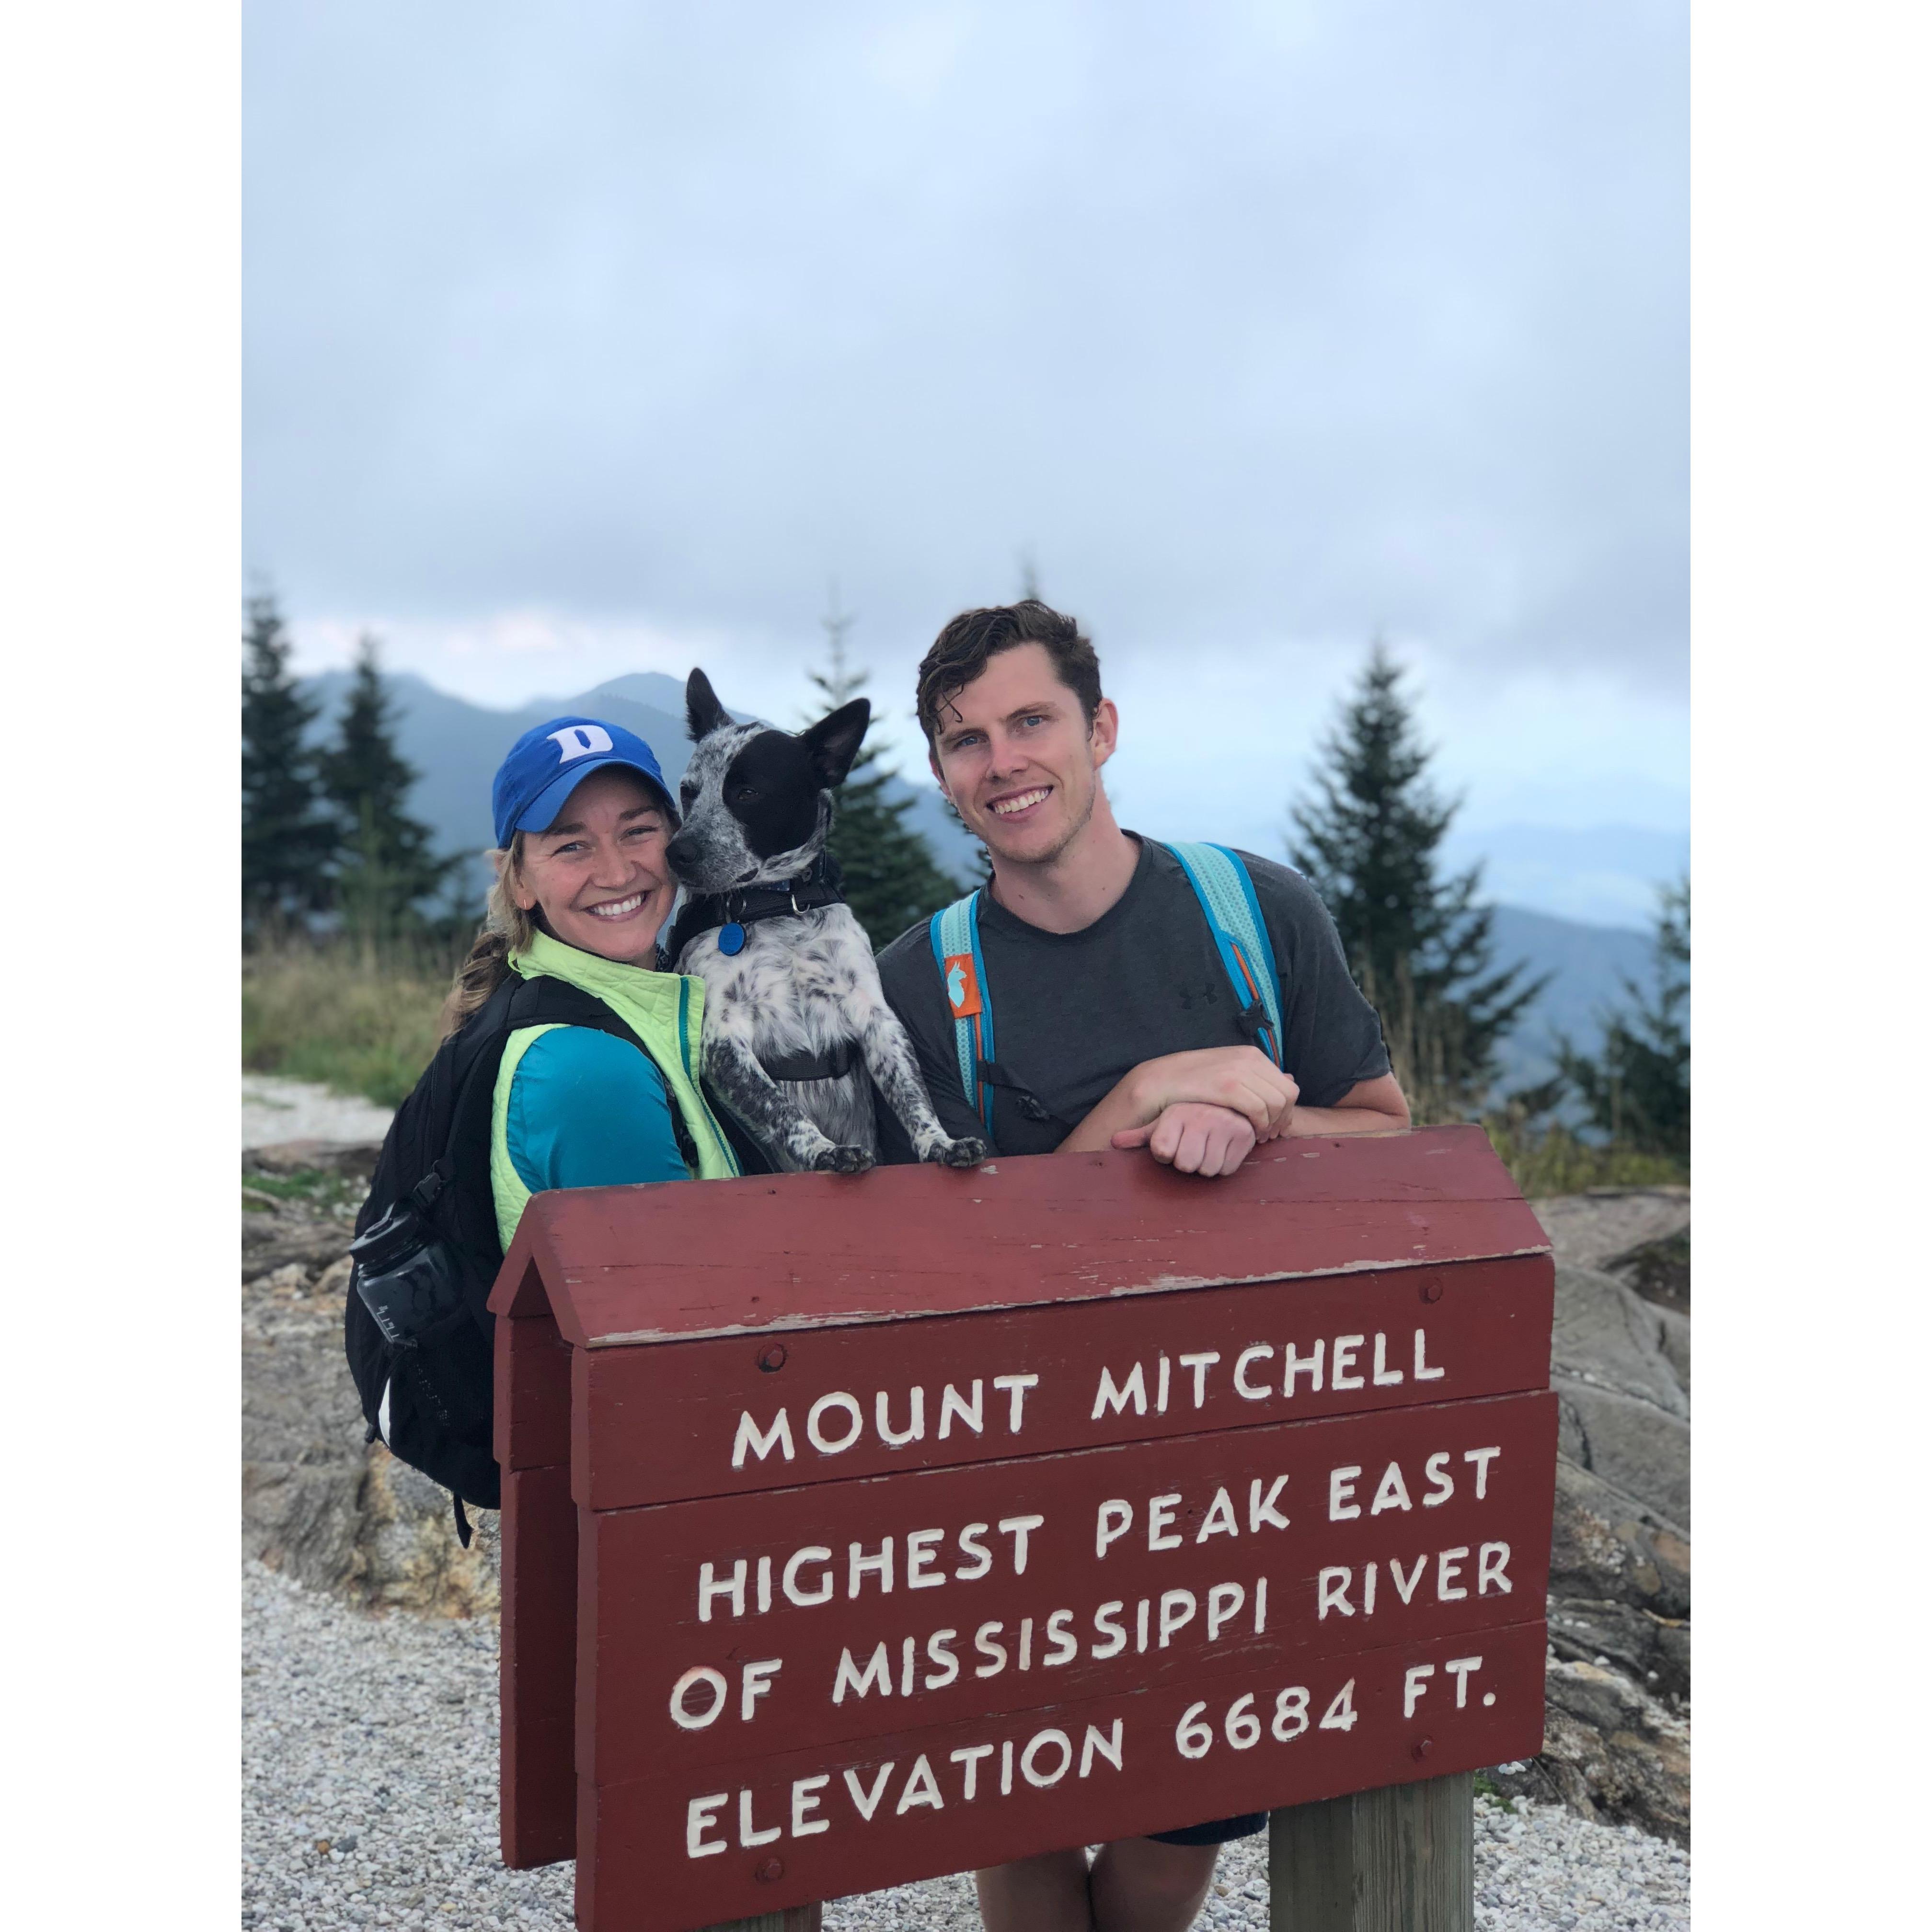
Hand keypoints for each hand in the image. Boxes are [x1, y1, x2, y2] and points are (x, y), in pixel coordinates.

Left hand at [1112, 1103, 1257, 1176]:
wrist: (1225, 1103)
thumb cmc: (1186, 1119)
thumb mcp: (1162, 1124)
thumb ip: (1139, 1135)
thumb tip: (1112, 1141)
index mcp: (1176, 1112)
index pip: (1162, 1151)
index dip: (1164, 1155)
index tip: (1169, 1145)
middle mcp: (1201, 1115)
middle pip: (1185, 1164)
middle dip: (1186, 1162)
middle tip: (1191, 1147)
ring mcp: (1224, 1124)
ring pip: (1207, 1169)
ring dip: (1206, 1164)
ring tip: (1207, 1146)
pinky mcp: (1244, 1134)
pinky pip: (1227, 1168)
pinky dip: (1224, 1164)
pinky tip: (1222, 1148)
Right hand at [1127, 1048, 1298, 1141]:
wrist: (1162, 1080)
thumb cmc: (1194, 1081)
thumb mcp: (1229, 1071)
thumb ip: (1256, 1076)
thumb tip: (1289, 1078)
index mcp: (1252, 1055)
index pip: (1288, 1085)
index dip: (1288, 1110)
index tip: (1276, 1126)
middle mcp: (1249, 1059)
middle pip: (1288, 1095)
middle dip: (1283, 1119)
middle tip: (1270, 1135)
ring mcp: (1239, 1071)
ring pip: (1276, 1103)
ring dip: (1271, 1125)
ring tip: (1259, 1137)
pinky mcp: (1227, 1086)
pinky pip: (1258, 1109)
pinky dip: (1259, 1125)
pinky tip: (1250, 1133)